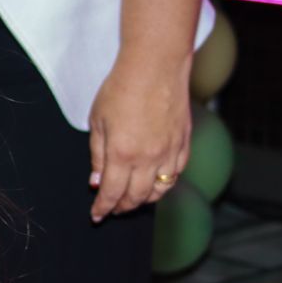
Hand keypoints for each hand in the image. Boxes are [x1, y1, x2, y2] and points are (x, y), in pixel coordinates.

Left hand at [88, 51, 191, 221]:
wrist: (155, 67)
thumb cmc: (121, 89)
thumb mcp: (97, 122)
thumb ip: (98, 155)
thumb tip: (96, 182)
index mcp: (122, 154)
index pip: (112, 193)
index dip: (103, 208)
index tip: (97, 216)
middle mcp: (148, 158)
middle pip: (136, 196)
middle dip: (122, 207)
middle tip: (112, 209)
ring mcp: (170, 152)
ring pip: (160, 190)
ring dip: (144, 200)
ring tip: (131, 200)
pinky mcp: (184, 144)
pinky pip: (176, 174)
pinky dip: (164, 185)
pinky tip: (154, 184)